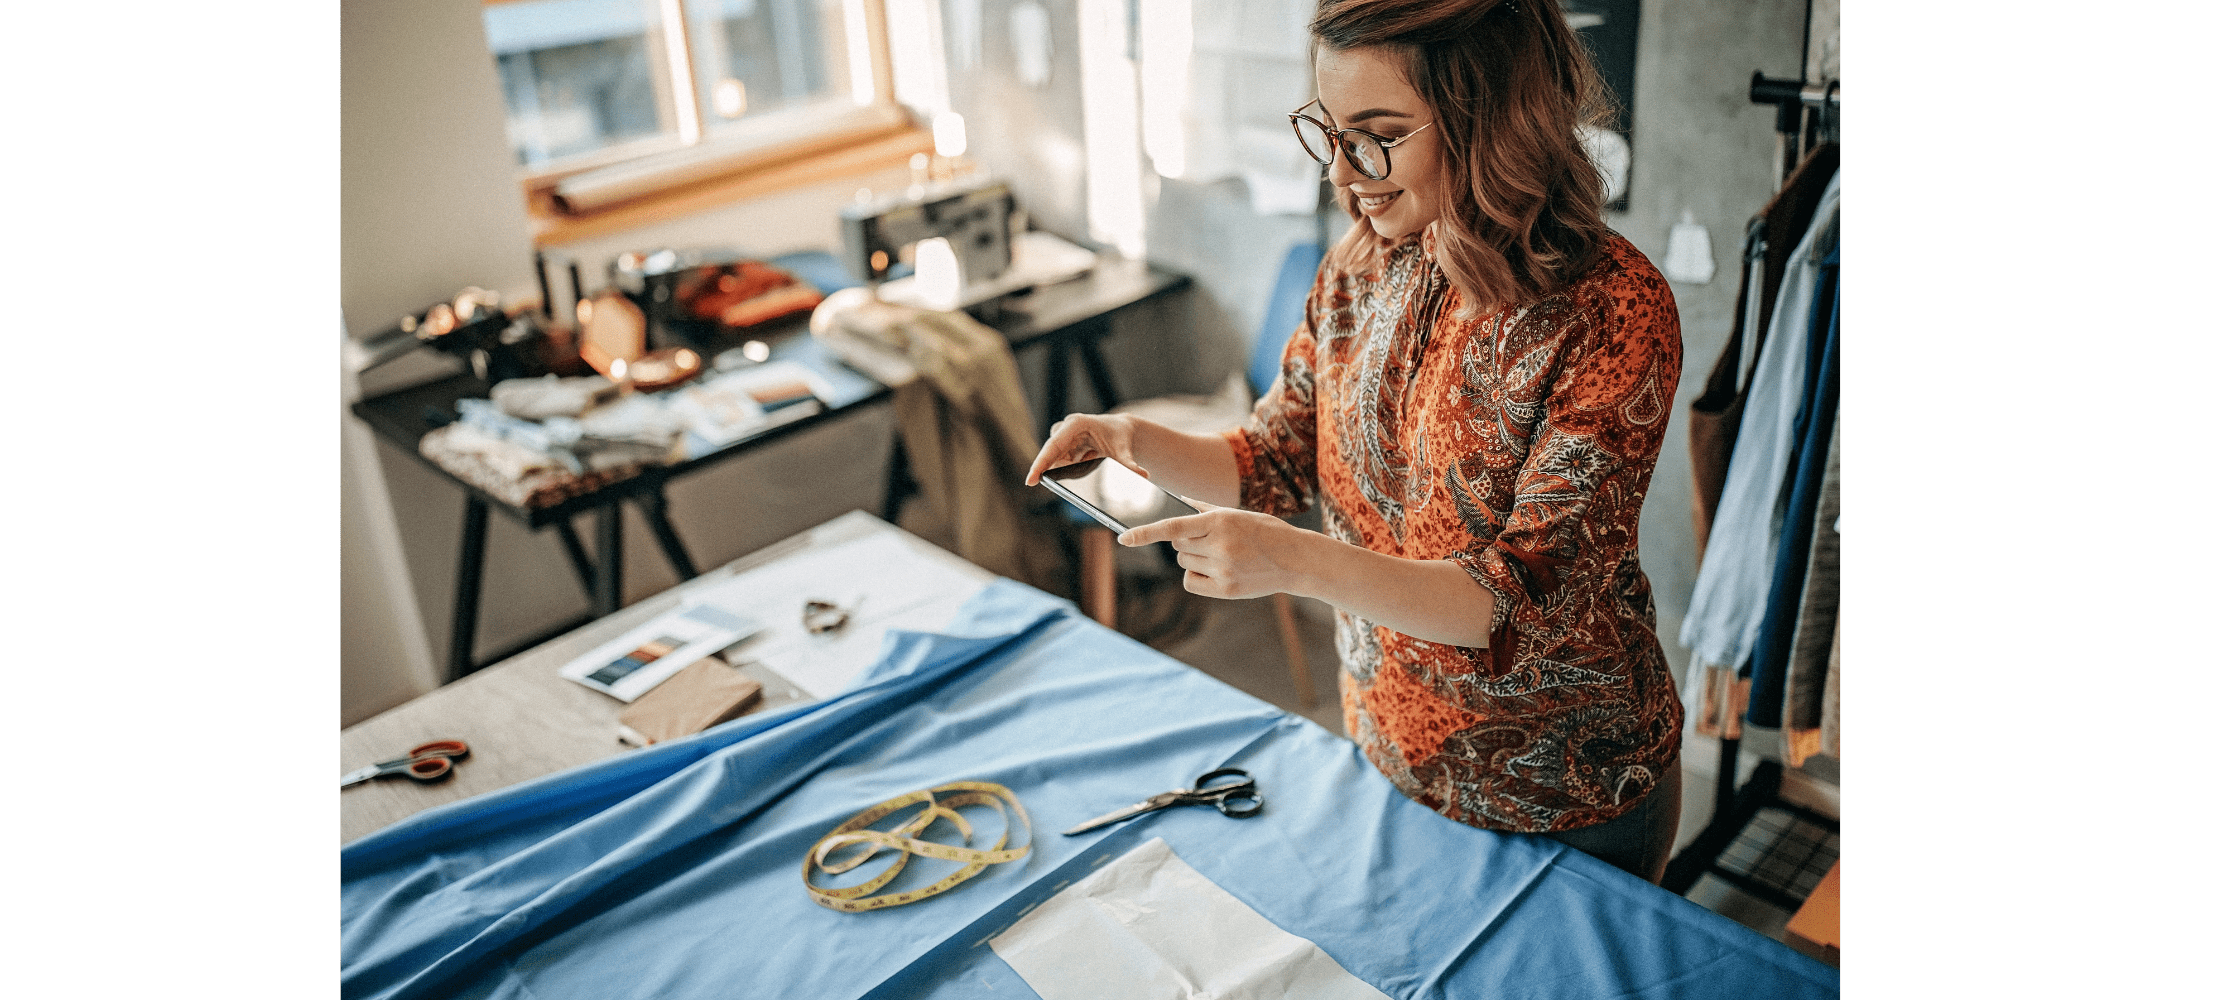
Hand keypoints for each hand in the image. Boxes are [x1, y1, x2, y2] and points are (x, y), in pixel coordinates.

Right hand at [1025, 413, 1145, 485]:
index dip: (1040, 463)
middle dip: (1051, 467)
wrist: (1123, 430)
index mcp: (1077, 424)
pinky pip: (1061, 460)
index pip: (1053, 445)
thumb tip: (1143, 475)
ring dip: (1069, 465)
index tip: (1031, 480)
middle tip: (1055, 478)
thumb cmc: (1122, 436)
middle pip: (1050, 452)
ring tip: (1091, 457)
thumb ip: (1130, 464)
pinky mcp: (1065, 443)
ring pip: (1056, 458)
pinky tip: (1090, 457)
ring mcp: (1064, 435)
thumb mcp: (1125, 451)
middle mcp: (1067, 427)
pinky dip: (1072, 465)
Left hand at [1118, 497, 1319, 600]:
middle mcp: (1219, 545)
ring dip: (1194, 558)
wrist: (1296, 560)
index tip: (1123, 538)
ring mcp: (1222, 569)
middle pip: (1177, 546)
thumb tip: (1180, 501)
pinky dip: (1197, 577)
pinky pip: (1192, 582)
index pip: (1173, 526)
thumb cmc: (1266, 532)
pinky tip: (1218, 572)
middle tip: (1212, 541)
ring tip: (1223, 556)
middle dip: (1187, 542)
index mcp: (1220, 521)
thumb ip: (1206, 510)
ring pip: (1184, 563)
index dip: (1145, 533)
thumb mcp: (1238, 514)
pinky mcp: (1226, 590)